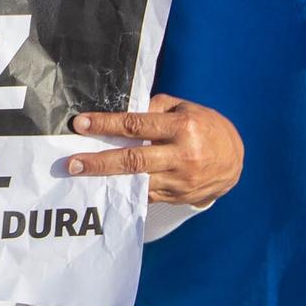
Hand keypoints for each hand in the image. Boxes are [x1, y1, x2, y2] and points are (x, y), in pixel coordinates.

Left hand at [64, 94, 243, 207]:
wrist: (234, 161)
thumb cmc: (204, 127)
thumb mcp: (185, 109)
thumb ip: (154, 108)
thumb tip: (122, 110)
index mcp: (182, 128)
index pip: (136, 125)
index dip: (106, 125)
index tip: (81, 124)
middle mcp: (181, 156)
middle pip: (133, 160)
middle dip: (99, 162)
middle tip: (72, 163)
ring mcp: (179, 181)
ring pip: (136, 182)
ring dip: (106, 180)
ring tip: (80, 177)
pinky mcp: (176, 197)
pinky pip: (144, 194)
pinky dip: (123, 191)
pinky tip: (103, 188)